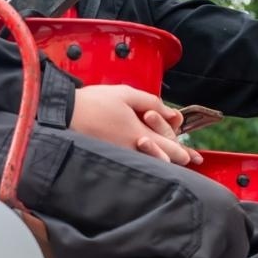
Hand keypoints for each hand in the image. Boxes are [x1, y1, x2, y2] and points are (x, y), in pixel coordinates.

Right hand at [69, 84, 197, 164]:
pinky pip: (133, 162)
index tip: (194, 157)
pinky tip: (147, 157)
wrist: (63, 116)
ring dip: (162, 161)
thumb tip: (173, 115)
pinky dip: (145, 161)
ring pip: (148, 163)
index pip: (169, 148)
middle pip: (162, 160)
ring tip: (172, 161)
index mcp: (138, 134)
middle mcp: (132, 150)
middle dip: (177, 160)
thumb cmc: (92, 103)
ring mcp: (120, 156)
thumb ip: (152, 103)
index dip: (184, 153)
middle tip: (191, 162)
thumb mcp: (126, 94)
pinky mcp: (110, 157)